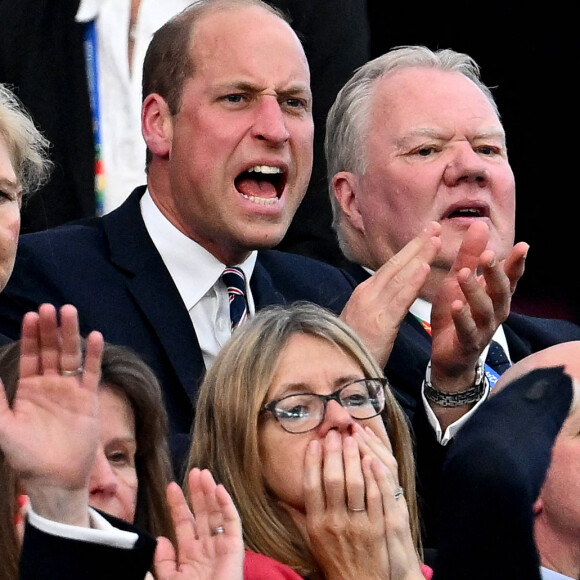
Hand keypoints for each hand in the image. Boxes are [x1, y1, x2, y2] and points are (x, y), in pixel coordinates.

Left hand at [0, 303, 102, 524]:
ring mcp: (71, 390)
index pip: (31, 355)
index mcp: (29, 388)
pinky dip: (94, 355)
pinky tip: (95, 337)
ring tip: (69, 312)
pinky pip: (92, 372)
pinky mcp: (89, 398)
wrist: (54, 478)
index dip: (30, 335)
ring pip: (71, 356)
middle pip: (52, 350)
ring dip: (71, 334)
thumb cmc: (25, 455)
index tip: (30, 315)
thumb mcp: (3, 426)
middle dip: (50, 329)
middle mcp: (51, 385)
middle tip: (49, 307)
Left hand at [154, 468, 243, 579]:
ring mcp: (221, 546)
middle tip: (194, 471)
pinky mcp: (234, 547)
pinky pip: (232, 522)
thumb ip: (162, 563)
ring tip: (203, 474)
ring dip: (210, 492)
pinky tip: (218, 489)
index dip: (178, 505)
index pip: (184, 523)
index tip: (171, 486)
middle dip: (197, 492)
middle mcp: (205, 547)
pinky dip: (227, 505)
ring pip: (216, 513)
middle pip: (201, 513)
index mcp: (189, 555)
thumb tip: (161, 538)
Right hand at [283, 430, 421, 579]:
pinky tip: (370, 459)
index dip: (313, 461)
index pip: (311, 485)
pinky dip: (374, 476)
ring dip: (353, 458)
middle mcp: (334, 522)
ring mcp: (357, 525)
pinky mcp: (378, 527)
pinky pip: (376, 497)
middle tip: (334, 434)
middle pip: (333, 480)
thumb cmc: (333, 560)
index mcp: (315, 524)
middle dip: (333, 453)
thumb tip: (279, 497)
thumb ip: (296, 516)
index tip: (315, 442)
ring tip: (351, 439)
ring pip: (355, 484)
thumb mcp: (310, 539)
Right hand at [341, 222, 440, 365]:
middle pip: (396, 264)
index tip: (425, 234)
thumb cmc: (352, 346)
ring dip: (419, 256)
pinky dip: (412, 282)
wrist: (336, 367)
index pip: (391, 266)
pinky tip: (424, 268)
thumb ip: (377, 301)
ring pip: (400, 276)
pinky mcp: (380, 323)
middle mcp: (367, 293)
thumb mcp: (363, 318)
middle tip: (434, 226)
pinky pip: (400, 299)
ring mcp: (373, 306)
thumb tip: (391, 289)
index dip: (409, 249)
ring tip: (435, 239)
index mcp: (365, 292)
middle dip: (416, 245)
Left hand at [430, 222, 527, 389]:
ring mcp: (483, 329)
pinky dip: (462, 317)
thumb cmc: (456, 314)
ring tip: (464, 276)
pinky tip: (456, 305)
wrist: (447, 356)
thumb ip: (469, 256)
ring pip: (484, 309)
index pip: (510, 277)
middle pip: (500, 291)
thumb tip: (480, 224)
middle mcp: (495, 311)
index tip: (523, 246)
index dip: (516, 263)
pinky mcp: (468, 343)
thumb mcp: (458, 281)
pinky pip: (467, 330)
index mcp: (494, 295)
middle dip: (496, 273)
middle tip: (488, 255)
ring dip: (474, 291)